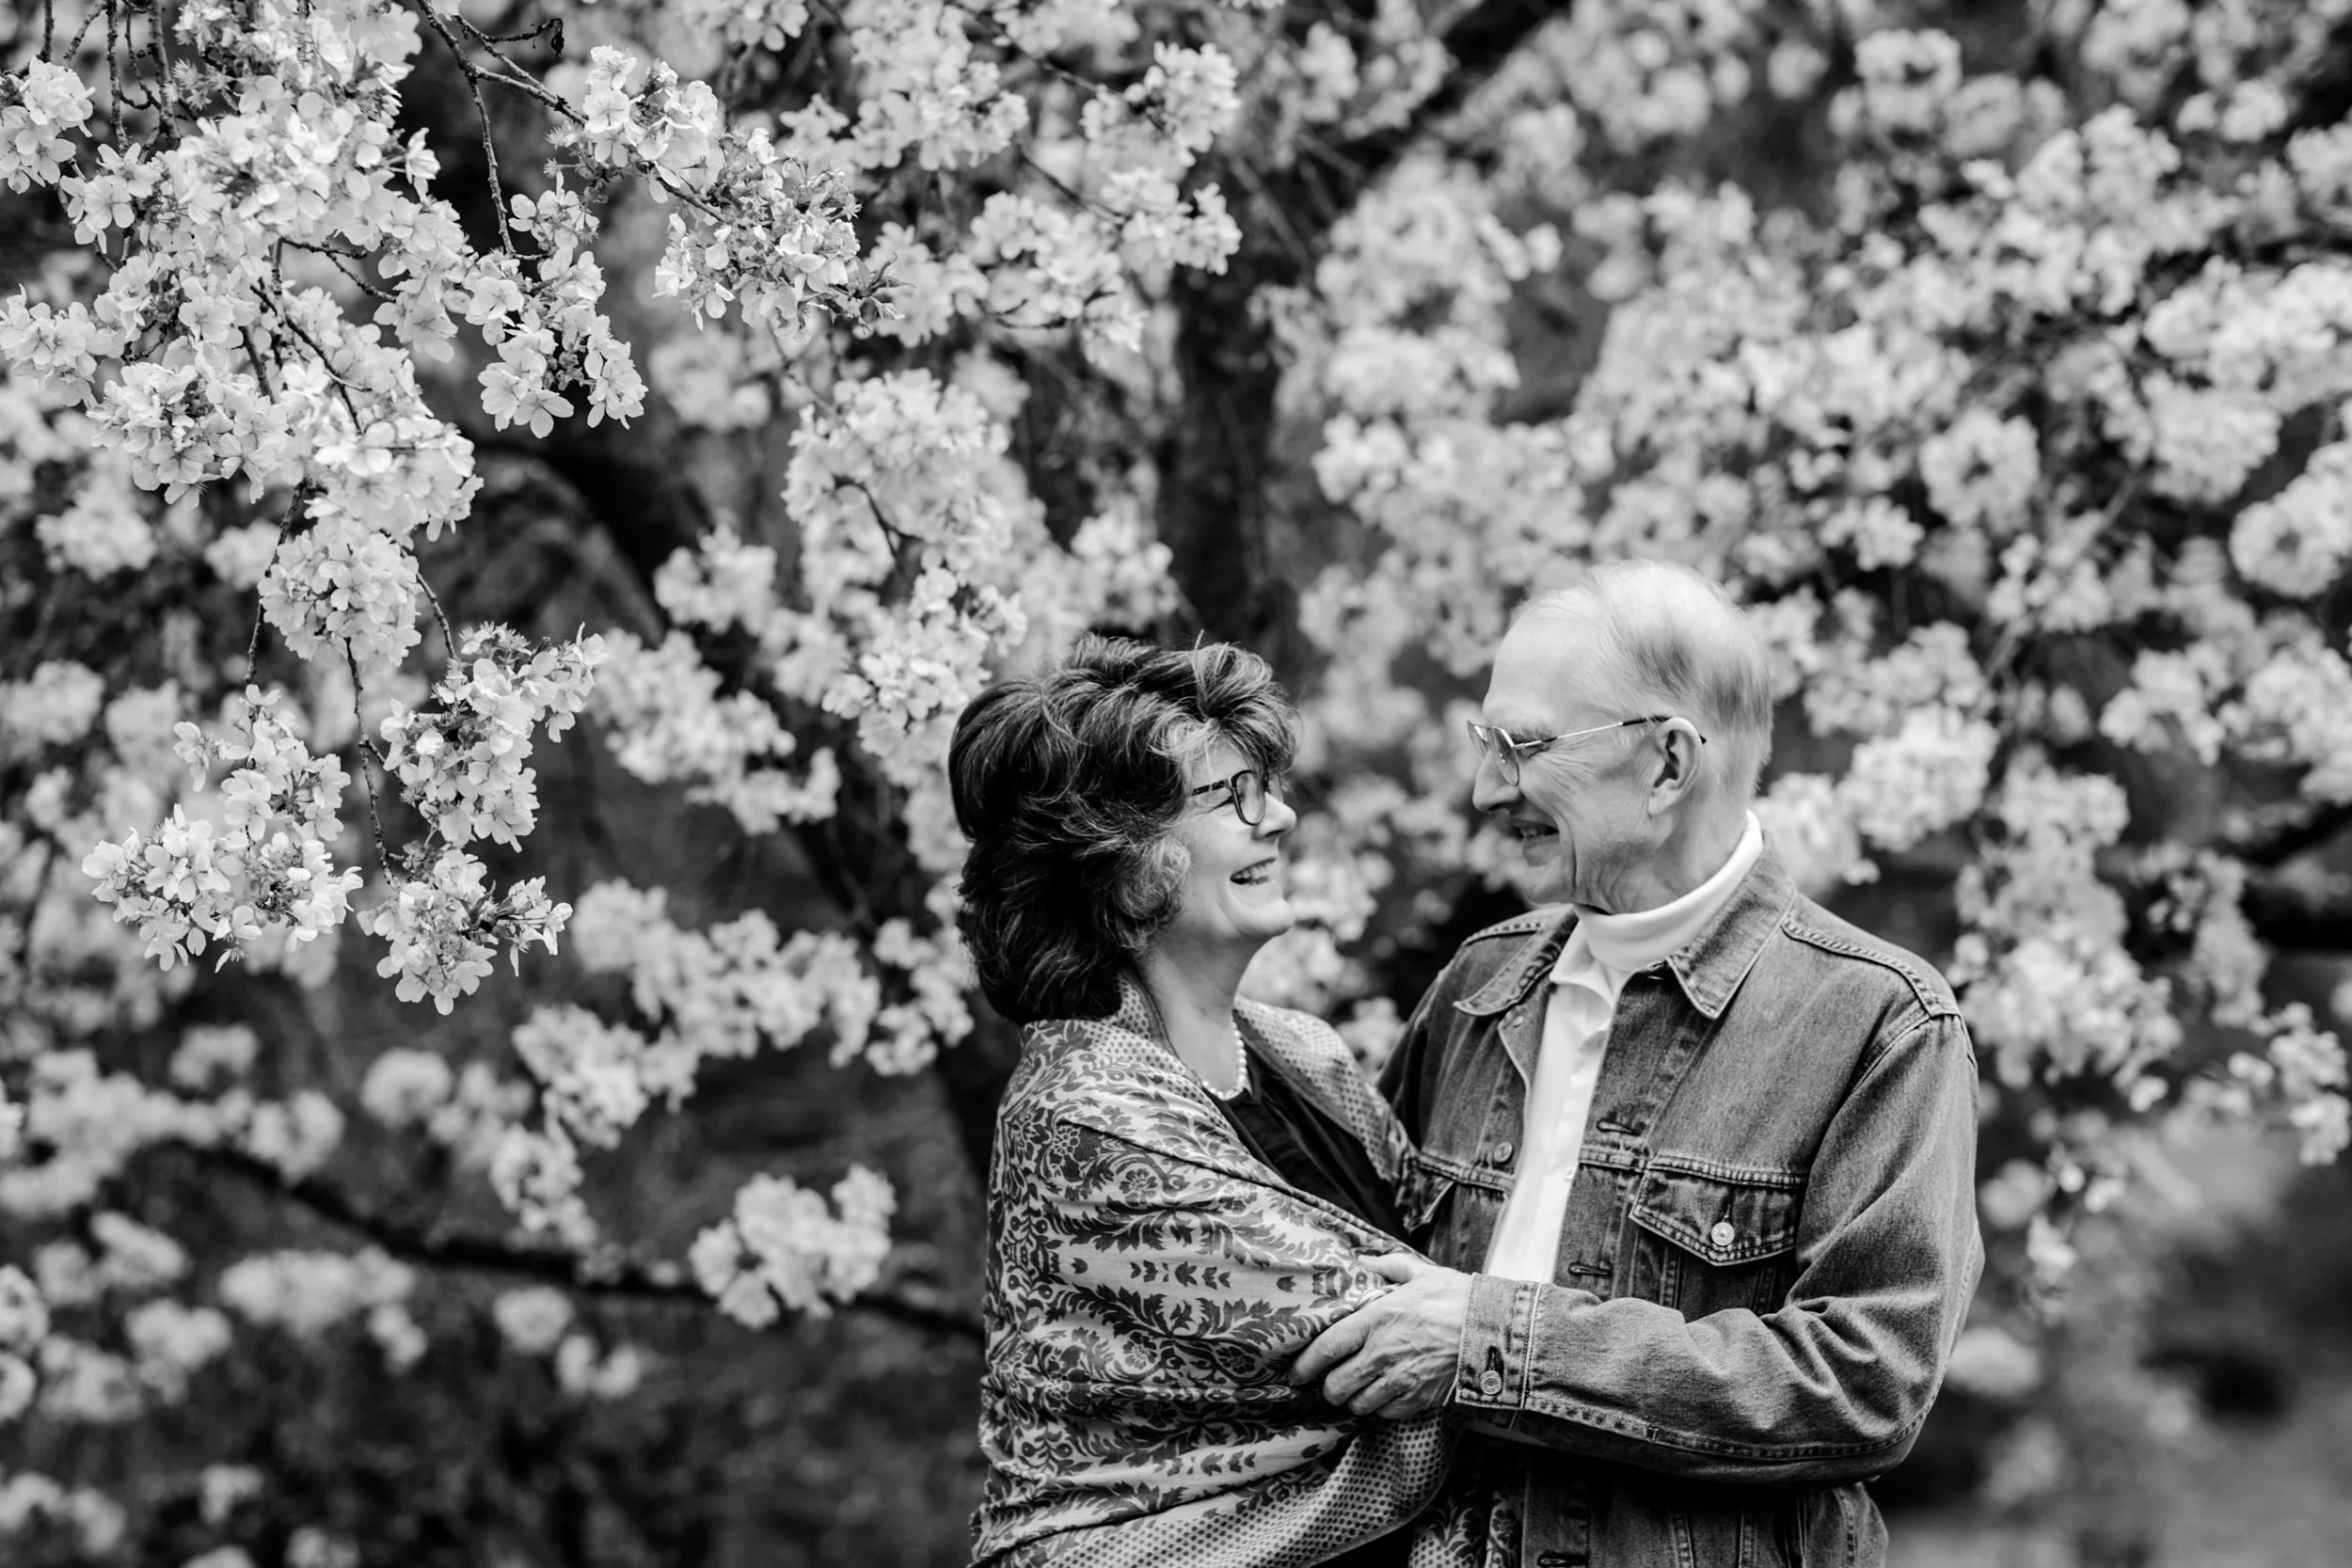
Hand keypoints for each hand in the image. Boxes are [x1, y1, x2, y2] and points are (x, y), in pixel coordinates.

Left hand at [1287, 1251, 1472, 1418]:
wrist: (1494, 1331)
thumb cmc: (1458, 1299)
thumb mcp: (1421, 1273)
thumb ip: (1388, 1267)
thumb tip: (1362, 1261)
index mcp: (1377, 1319)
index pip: (1327, 1348)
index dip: (1306, 1364)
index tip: (1296, 1371)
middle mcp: (1382, 1353)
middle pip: (1336, 1385)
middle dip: (1328, 1388)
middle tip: (1329, 1382)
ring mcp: (1400, 1380)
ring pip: (1358, 1404)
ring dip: (1354, 1399)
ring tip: (1357, 1390)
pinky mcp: (1419, 1399)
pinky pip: (1385, 1414)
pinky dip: (1380, 1409)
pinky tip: (1384, 1396)